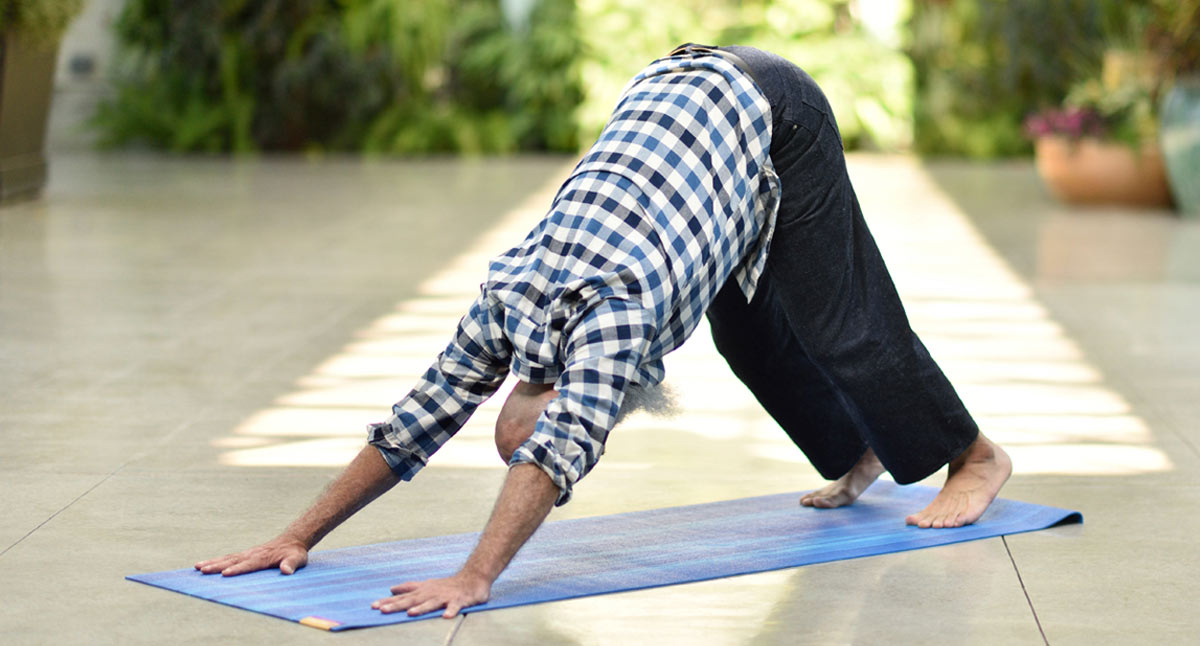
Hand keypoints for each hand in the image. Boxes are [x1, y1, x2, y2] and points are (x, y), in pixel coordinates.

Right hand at [194, 535, 308, 575]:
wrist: (291, 541)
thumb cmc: (294, 553)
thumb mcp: (297, 559)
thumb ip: (291, 564)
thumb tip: (286, 571)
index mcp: (263, 557)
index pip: (248, 564)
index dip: (237, 569)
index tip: (225, 574)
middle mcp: (252, 554)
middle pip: (232, 561)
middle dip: (217, 566)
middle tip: (202, 570)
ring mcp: (247, 554)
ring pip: (227, 558)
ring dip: (212, 563)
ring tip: (197, 567)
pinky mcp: (244, 555)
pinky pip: (228, 558)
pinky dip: (215, 561)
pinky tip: (204, 565)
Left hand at [371, 572, 490, 618]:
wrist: (473, 578)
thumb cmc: (447, 585)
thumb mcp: (426, 585)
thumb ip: (409, 588)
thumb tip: (391, 589)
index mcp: (423, 591)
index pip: (403, 597)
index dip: (388, 601)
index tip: (373, 606)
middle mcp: (431, 593)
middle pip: (412, 600)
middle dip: (398, 605)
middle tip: (383, 610)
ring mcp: (445, 597)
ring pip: (431, 603)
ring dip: (421, 608)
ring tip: (411, 613)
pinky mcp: (459, 600)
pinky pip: (455, 607)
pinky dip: (451, 611)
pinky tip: (446, 616)